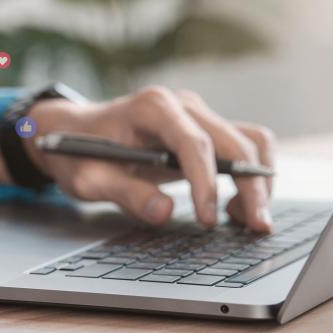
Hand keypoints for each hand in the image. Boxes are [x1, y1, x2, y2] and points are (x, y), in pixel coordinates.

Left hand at [23, 87, 274, 231]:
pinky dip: (251, 176)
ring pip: (249, 140)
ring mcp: (196, 114)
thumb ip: (124, 194)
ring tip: (248, 220)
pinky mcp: (203, 129)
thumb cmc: (78, 153)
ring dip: (259, 180)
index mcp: (151, 107)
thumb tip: (165, 212)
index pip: (193, 143)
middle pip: (234, 140)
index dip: (206, 182)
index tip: (207, 219)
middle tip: (257, 227)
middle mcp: (181, 105)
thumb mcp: (88, 179)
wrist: (72, 133)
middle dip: (251, 185)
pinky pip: (242, 147)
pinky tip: (236, 207)